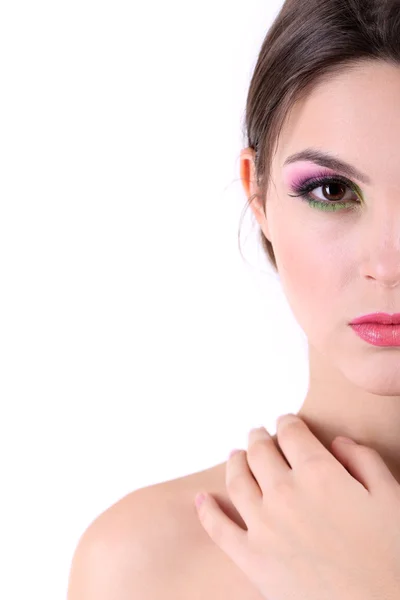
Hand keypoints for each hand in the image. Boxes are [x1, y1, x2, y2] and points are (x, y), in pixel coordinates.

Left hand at [194, 413, 399, 599]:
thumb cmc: (392, 559)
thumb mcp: (392, 498)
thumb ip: (364, 461)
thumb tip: (338, 443)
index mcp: (319, 474)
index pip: (293, 434)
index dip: (287, 423)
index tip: (286, 421)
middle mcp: (285, 493)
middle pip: (260, 452)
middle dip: (259, 438)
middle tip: (258, 433)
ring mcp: (264, 526)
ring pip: (237, 480)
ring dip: (234, 462)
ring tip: (235, 455)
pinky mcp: (251, 559)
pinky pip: (219, 528)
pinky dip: (207, 510)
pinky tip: (201, 498)